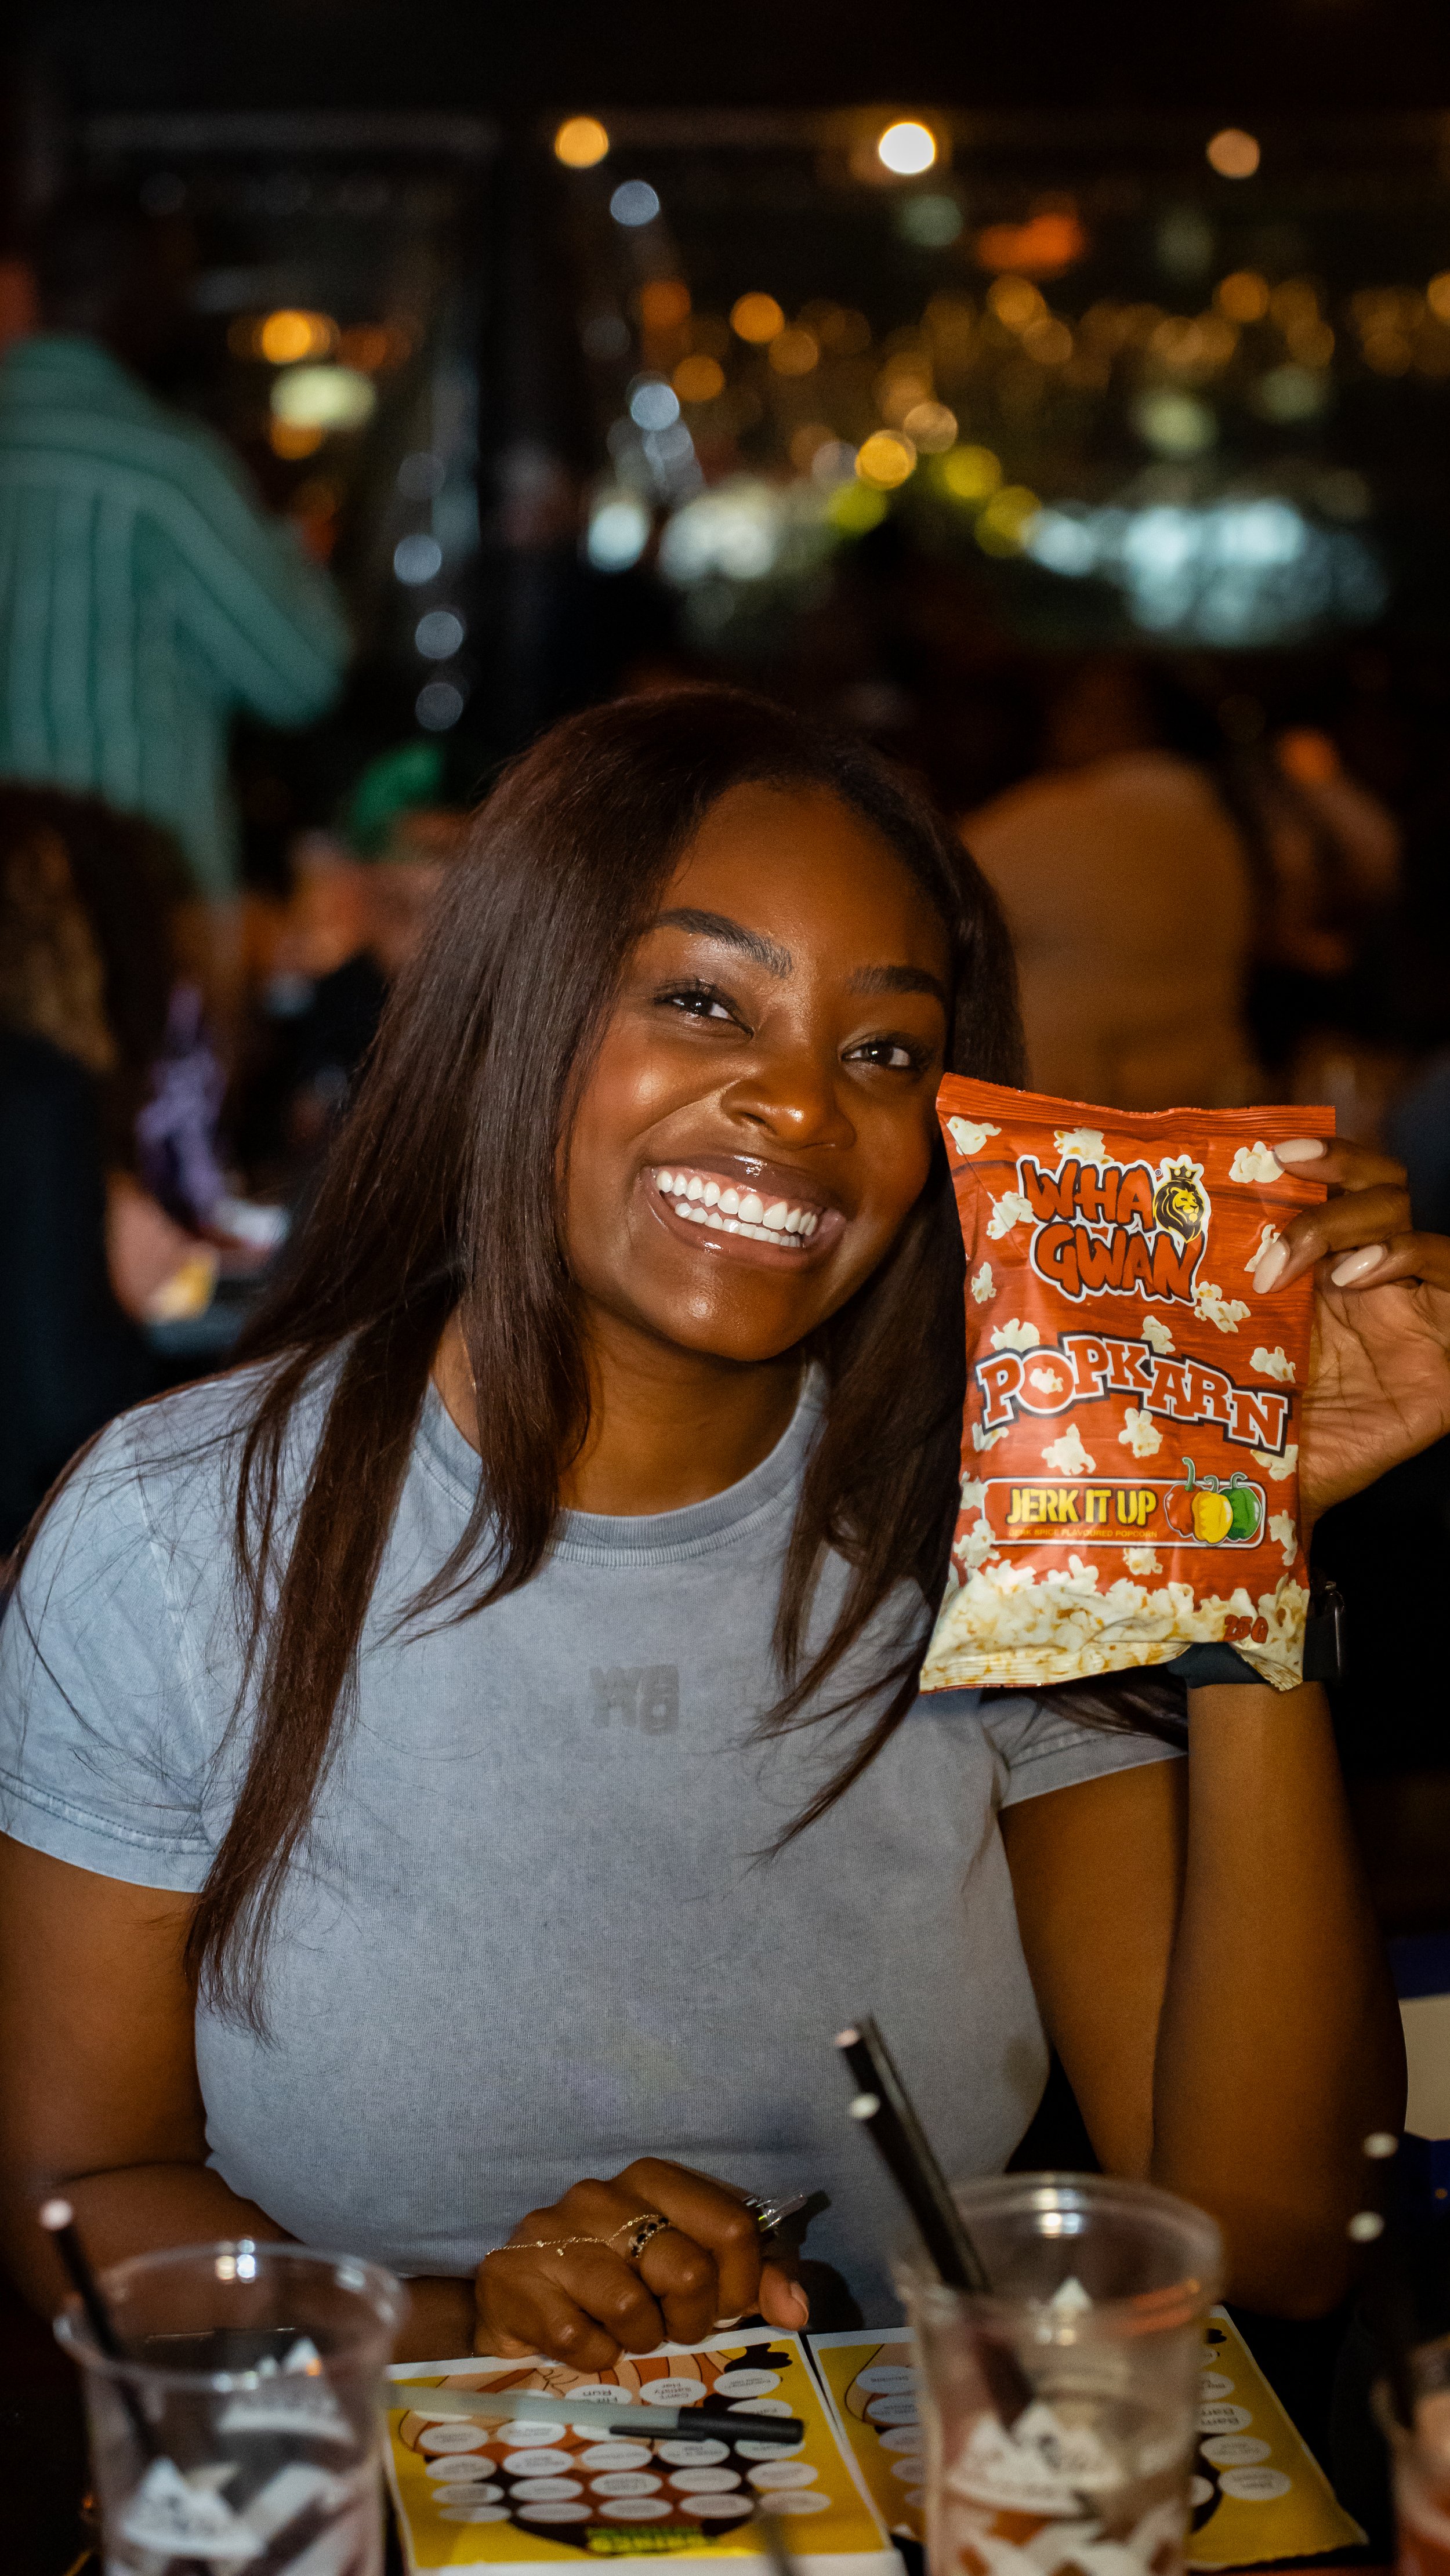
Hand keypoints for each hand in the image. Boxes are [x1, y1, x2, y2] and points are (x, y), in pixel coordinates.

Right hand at [474, 2159, 809, 2364]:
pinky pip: (577, 2337)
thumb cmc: (623, 2290)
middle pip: (687, 2269)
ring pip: (631, 2305)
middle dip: (690, 2321)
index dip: (742, 2286)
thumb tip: (797, 2307)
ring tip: (626, 2335)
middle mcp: (602, 2193)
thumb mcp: (700, 2278)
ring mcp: (552, 2231)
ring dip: (639, 2340)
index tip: (726, 2310)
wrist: (524, 2314)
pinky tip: (586, 2343)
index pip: (734, 2227)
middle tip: (670, 2327)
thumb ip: (759, 2281)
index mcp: (655, 2180)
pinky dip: (593, 2356)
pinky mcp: (512, 2277)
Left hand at [1251, 1137, 1449, 1526]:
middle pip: (1385, 1194)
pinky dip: (1412, 1262)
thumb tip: (1135, 1220)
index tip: (1277, 1151)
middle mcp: (1372, 1286)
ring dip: (1367, 1232)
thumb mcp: (1225, 1336)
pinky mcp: (1445, 1371)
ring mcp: (1414, 1322)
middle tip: (1277, 1247)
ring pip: (1420, 1232)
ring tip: (1326, 1272)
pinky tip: (1363, 1280)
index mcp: (1324, 1269)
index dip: (1327, 1155)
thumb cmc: (1236, 1421)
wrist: (1260, 1501)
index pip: (1346, 1184)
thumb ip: (1213, 1282)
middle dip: (1336, 1195)